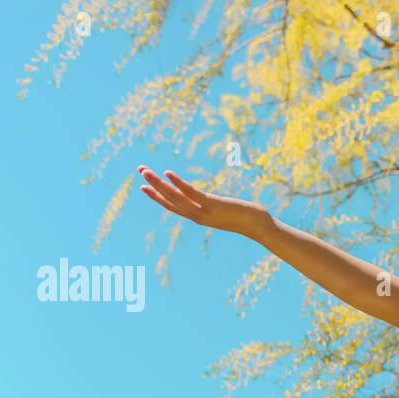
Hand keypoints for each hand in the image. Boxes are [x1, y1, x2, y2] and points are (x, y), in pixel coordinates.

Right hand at [136, 166, 270, 237]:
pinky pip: (191, 193)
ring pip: (175, 196)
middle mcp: (197, 216)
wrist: (258, 226)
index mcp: (198, 216)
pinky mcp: (212, 205)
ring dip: (158, 183)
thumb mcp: (224, 212)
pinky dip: (178, 183)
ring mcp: (203, 211)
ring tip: (145, 171)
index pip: (173, 206)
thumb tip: (211, 200)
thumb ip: (214, 206)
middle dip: (153, 186)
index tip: (144, 187)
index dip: (157, 197)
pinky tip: (168, 173)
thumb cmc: (245, 218)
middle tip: (140, 171)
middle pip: (170, 200)